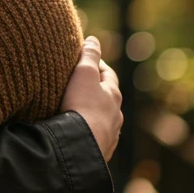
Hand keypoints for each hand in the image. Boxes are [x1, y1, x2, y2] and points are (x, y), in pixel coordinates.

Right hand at [59, 36, 122, 162]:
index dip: (97, 66)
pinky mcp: (100, 152)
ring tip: (78, 113)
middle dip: (95, 92)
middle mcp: (116, 116)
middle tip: (79, 87)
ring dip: (93, 115)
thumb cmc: (81, 106)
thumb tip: (94, 39)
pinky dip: (89, 133)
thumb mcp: (84, 73)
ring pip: (103, 121)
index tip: (86, 61)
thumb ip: (89, 55)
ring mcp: (109, 136)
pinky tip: (80, 134)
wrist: (79, 146)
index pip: (107, 75)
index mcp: (113, 96)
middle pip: (107, 99)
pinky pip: (96, 139)